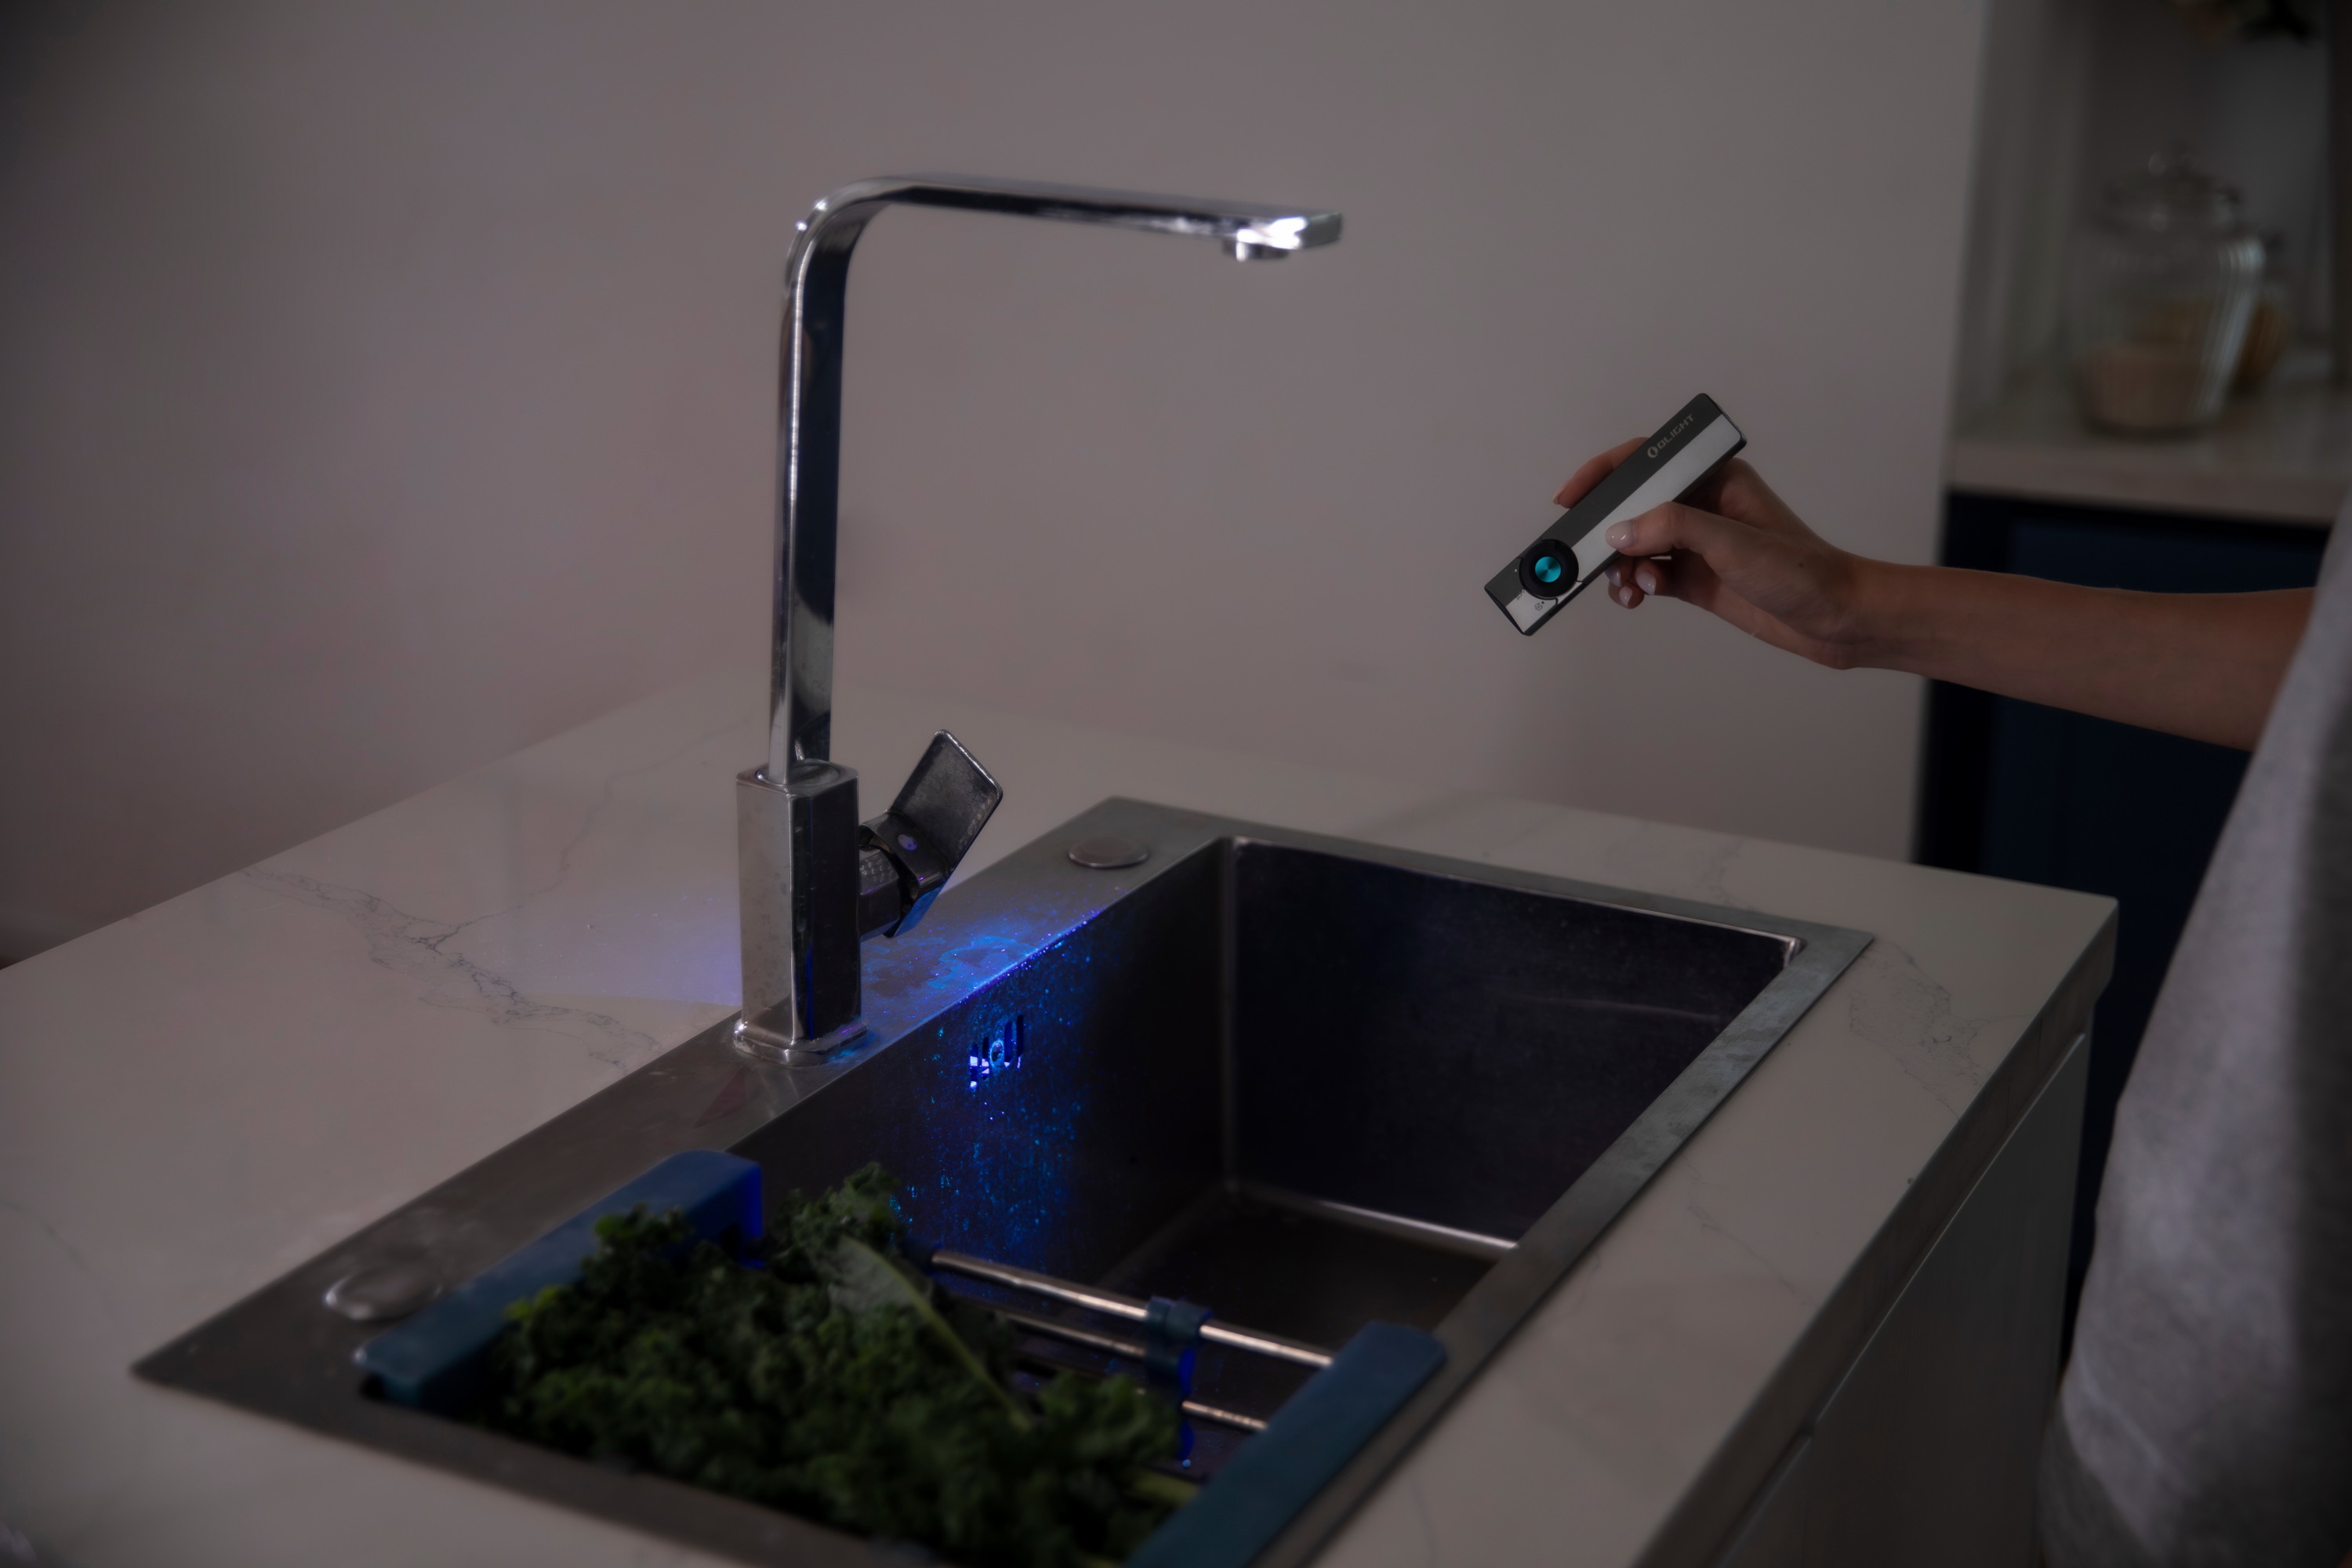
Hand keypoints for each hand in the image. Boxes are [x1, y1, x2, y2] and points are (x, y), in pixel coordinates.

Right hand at [1554, 445, 1878, 669]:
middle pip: (1632, 506)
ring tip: (1627, 587)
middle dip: (1605, 531)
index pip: (1644, 461)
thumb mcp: (1733, 543)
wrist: (1836, 618)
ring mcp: (1696, 543)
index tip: (1570, 498)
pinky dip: (1633, 585)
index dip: (1602, 474)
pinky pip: (1647, 574)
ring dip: (1619, 566)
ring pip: (1634, 545)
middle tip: (1583, 554)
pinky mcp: (1695, 577)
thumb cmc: (1801, 570)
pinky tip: (1639, 597)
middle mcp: (1701, 506)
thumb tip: (1618, 533)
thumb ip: (1672, 528)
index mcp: (1714, 478)